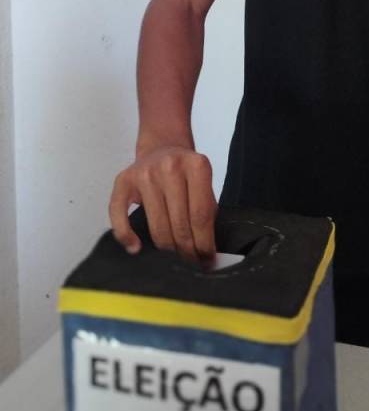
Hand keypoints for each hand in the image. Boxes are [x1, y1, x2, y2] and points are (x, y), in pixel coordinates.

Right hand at [109, 147, 217, 263]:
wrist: (162, 147)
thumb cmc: (185, 172)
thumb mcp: (204, 184)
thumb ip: (207, 211)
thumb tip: (206, 251)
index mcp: (196, 165)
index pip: (201, 215)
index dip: (204, 243)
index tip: (207, 260)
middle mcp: (170, 167)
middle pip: (179, 224)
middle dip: (187, 250)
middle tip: (192, 263)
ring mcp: (145, 174)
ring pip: (156, 226)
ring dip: (166, 249)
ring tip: (174, 258)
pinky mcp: (123, 180)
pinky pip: (120, 215)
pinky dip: (126, 236)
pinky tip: (136, 248)